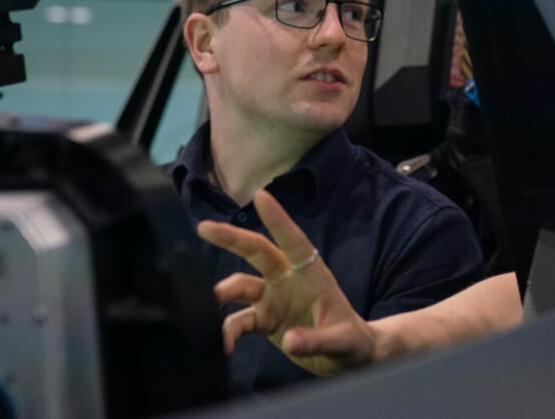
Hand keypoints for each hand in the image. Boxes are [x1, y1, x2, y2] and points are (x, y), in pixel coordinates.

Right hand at [196, 189, 377, 375]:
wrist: (347, 357)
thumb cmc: (351, 340)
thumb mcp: (342, 342)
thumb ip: (317, 341)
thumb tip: (290, 341)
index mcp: (311, 274)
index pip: (293, 241)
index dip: (278, 220)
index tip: (261, 196)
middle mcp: (288, 280)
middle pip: (256, 252)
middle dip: (230, 238)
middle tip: (203, 228)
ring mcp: (273, 298)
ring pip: (240, 287)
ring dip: (221, 295)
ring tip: (206, 309)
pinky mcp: (264, 319)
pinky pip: (238, 321)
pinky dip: (227, 333)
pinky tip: (223, 347)